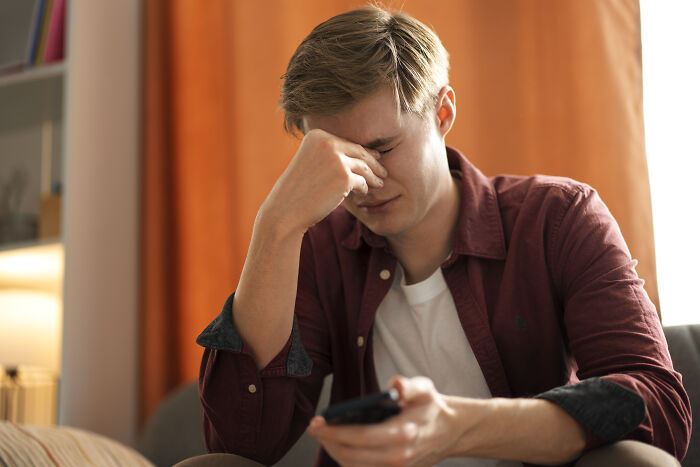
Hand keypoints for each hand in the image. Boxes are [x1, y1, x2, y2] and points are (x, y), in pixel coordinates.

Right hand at [260, 129, 386, 235]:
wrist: (286, 209)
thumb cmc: (297, 189)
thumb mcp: (309, 162)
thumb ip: (328, 154)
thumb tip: (357, 152)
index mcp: (317, 135)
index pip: (346, 143)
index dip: (362, 151)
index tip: (374, 157)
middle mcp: (327, 143)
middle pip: (359, 152)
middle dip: (373, 162)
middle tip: (383, 171)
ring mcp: (337, 159)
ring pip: (364, 167)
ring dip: (374, 176)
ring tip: (380, 183)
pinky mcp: (344, 177)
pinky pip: (363, 182)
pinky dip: (365, 188)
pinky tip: (364, 193)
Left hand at [309, 376, 460, 466]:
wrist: (451, 431)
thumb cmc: (432, 407)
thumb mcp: (424, 389)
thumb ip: (409, 385)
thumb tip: (394, 385)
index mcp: (403, 433)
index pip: (361, 437)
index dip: (336, 432)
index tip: (317, 422)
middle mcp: (398, 455)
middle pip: (352, 456)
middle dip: (329, 442)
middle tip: (314, 427)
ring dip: (335, 452)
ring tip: (324, 434)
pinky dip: (347, 459)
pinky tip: (338, 444)